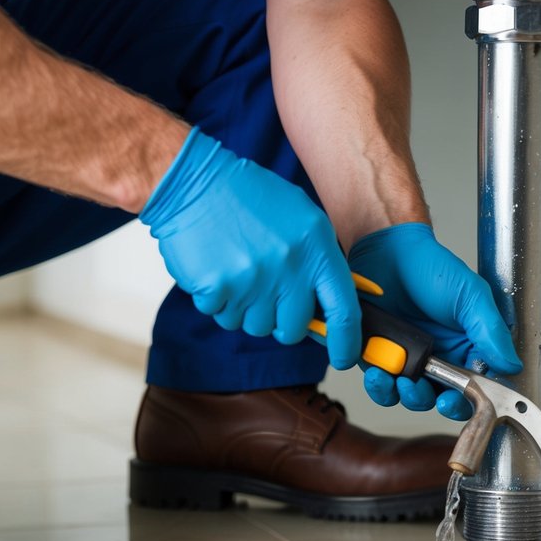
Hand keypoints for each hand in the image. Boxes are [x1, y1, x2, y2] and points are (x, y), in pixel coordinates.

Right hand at [140, 128, 360, 368]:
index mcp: (316, 247)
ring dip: (245, 310)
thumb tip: (335, 310)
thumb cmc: (250, 199)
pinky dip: (218, 301)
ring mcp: (253, 280)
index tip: (343, 357)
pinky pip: (223, 316)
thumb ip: (320, 261)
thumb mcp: (302, 218)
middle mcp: (289, 268)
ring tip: (237, 272)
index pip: (343, 310)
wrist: (195, 183)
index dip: (346, 342)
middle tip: (267, 296)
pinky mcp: (218, 289)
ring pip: (255, 326)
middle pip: (293, 329)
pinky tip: (216, 270)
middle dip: (281, 323)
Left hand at [349, 223, 521, 419]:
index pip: (475, 387)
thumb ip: (491, 331)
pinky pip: (381, 386)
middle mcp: (440, 359)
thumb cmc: (431, 267)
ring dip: (407, 396)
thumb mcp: (471, 296)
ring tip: (402, 380)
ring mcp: (409, 361)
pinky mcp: (381, 359)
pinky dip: (380, 386)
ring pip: (411, 398)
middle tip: (433, 396)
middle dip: (437, 402)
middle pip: (442, 400)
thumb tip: (511, 364)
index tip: (460, 398)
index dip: (469, 400)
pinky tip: (380, 372)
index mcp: (467, 347)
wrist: (387, 251)